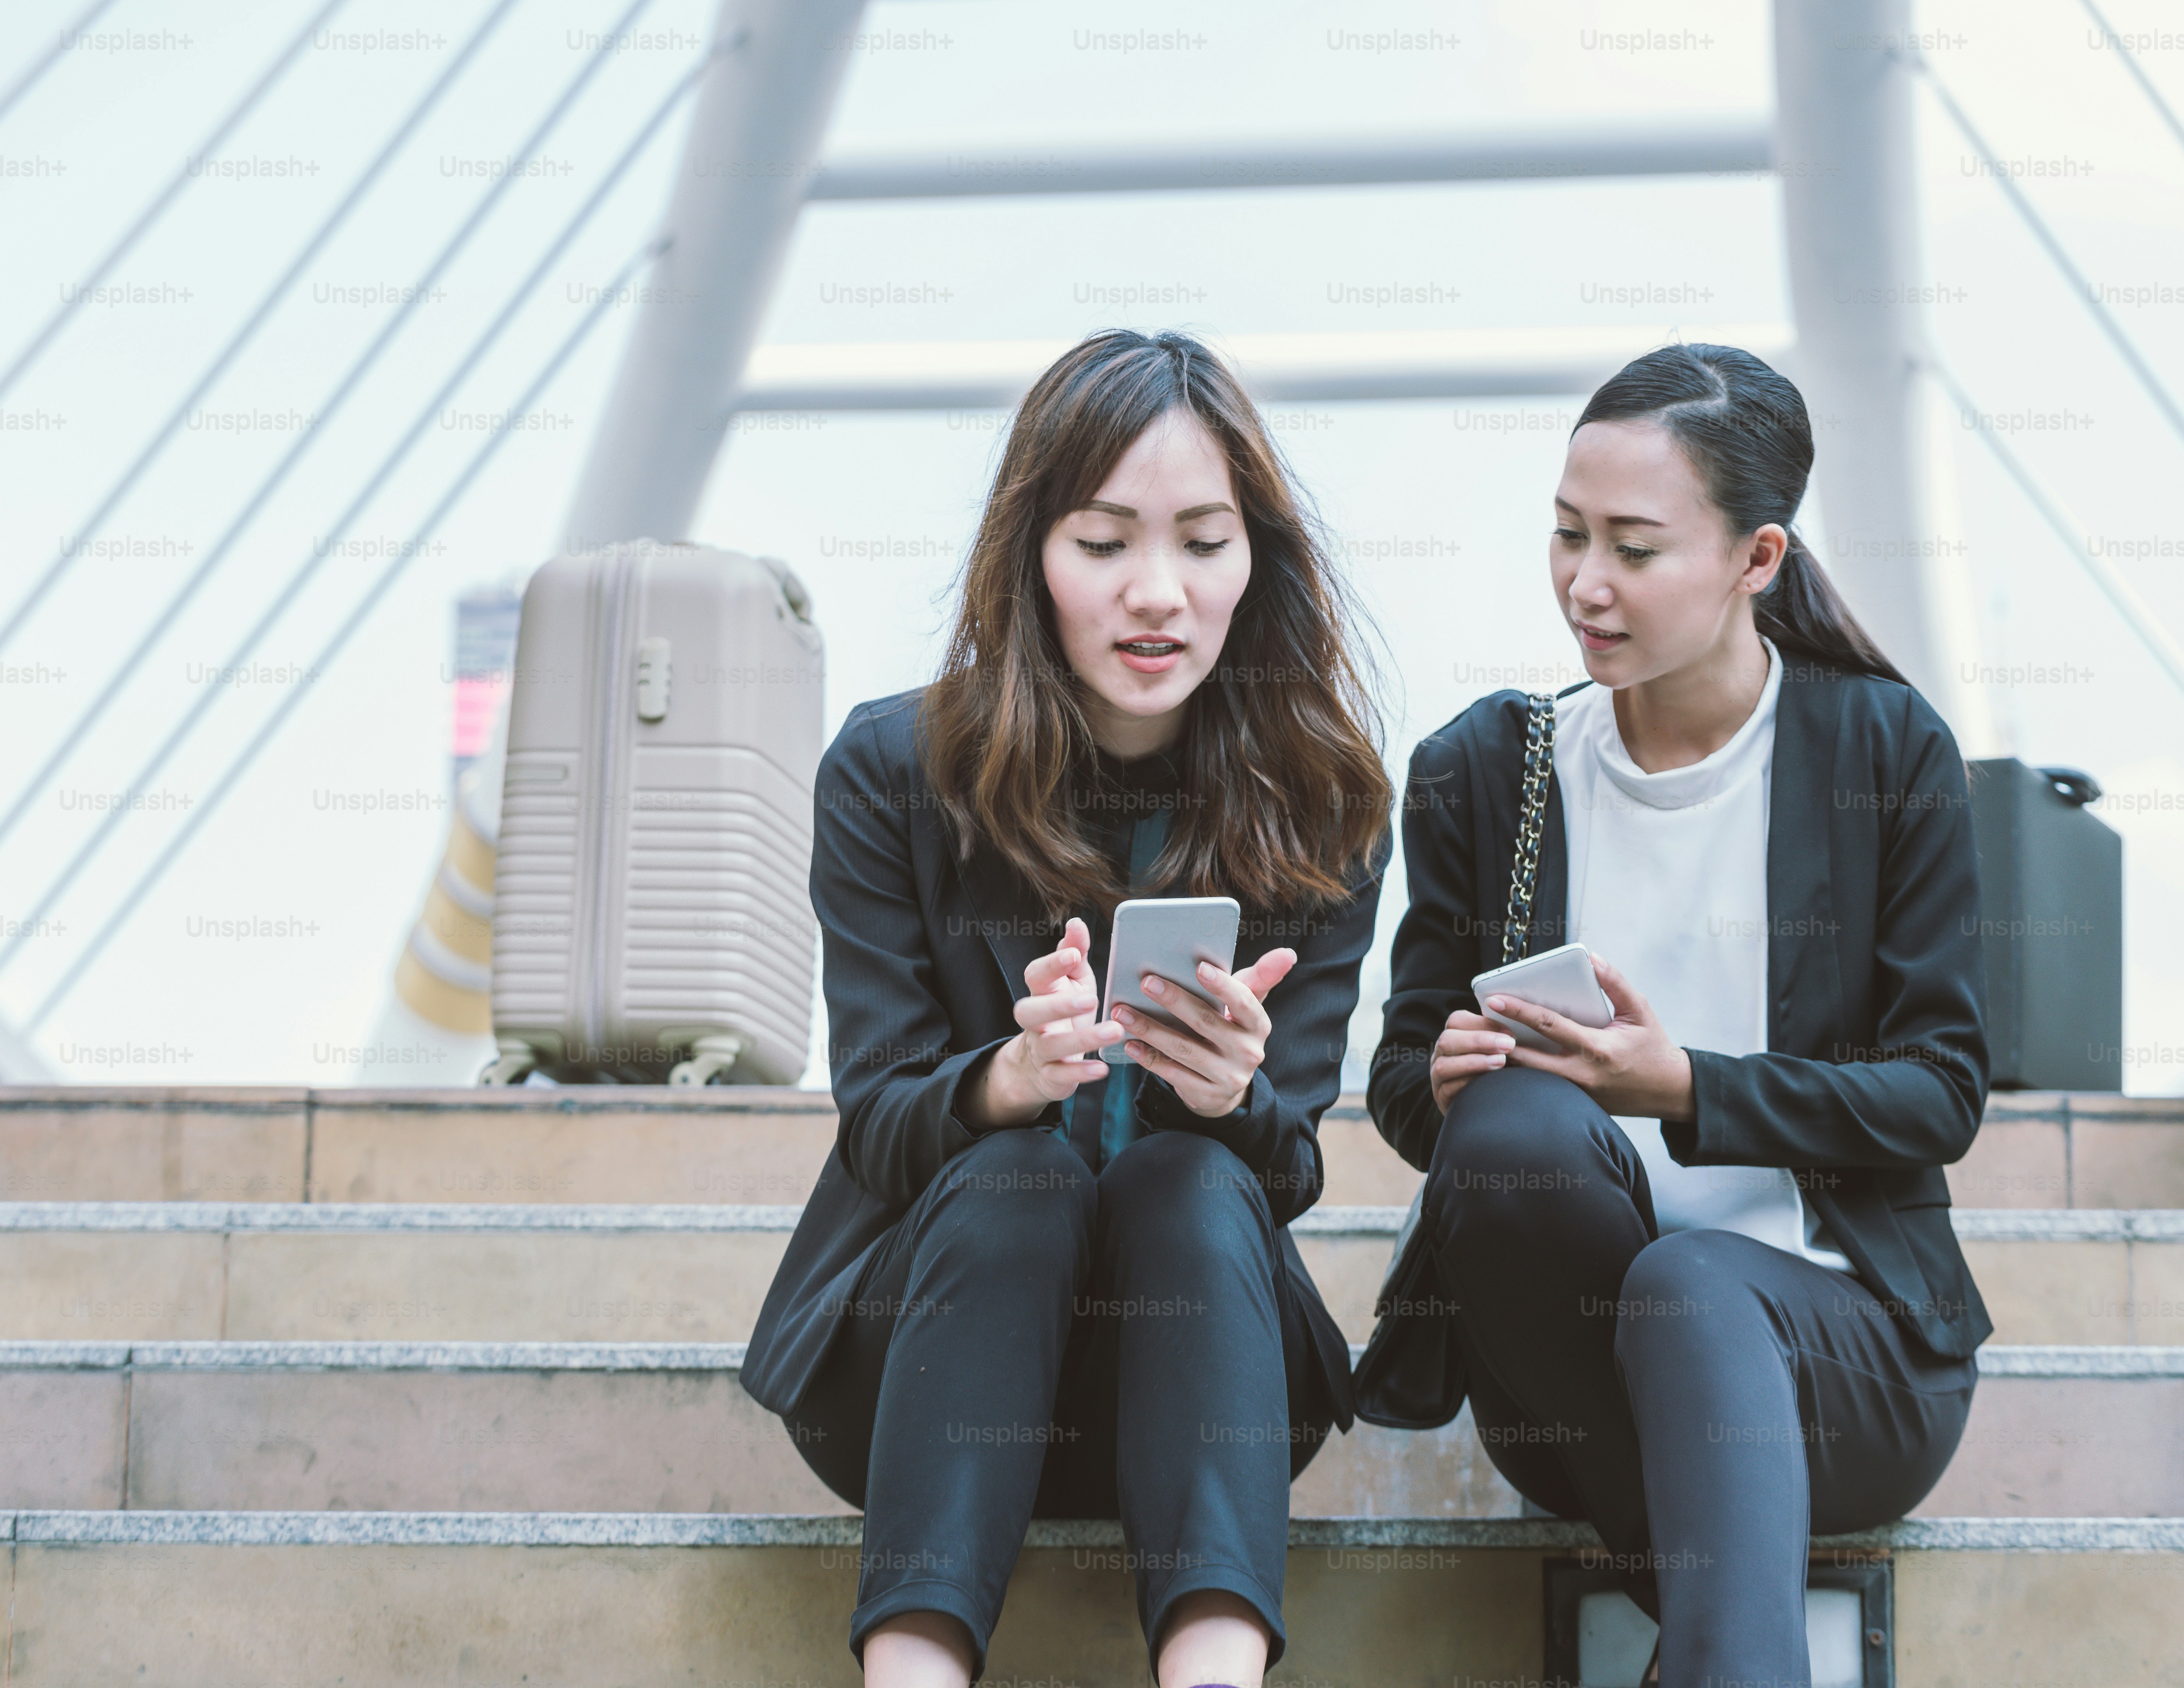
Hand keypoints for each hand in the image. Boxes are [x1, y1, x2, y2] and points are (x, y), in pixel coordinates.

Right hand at [963, 917, 1121, 1129]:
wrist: (1041, 1064)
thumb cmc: (1065, 1014)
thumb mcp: (1073, 982)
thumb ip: (1075, 953)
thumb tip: (1076, 923)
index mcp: (1041, 993)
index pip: (1035, 975)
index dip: (1051, 964)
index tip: (1073, 953)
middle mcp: (1035, 1022)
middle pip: (1031, 1011)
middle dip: (1058, 1005)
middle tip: (1091, 999)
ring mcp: (1040, 1049)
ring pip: (1051, 1045)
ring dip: (1083, 1038)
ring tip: (1115, 1031)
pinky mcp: (1051, 1075)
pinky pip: (1062, 1074)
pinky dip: (1081, 1072)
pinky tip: (1103, 1068)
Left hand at [1113, 947, 1295, 1116]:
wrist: (1227, 1086)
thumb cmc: (1231, 1030)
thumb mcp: (1246, 1007)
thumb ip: (1259, 978)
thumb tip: (1287, 953)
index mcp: (1258, 1025)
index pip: (1244, 1002)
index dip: (1223, 986)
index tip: (1199, 966)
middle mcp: (1248, 1053)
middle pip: (1207, 1023)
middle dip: (1174, 1001)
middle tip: (1146, 982)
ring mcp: (1228, 1077)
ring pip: (1184, 1049)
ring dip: (1150, 1029)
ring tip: (1123, 1011)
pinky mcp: (1206, 1094)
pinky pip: (1172, 1073)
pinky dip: (1149, 1057)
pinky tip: (1129, 1042)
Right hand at [1430, 1010, 1515, 1117]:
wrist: (1491, 1105)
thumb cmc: (1497, 1071)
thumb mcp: (1498, 1050)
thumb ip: (1498, 1035)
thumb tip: (1509, 1018)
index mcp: (1453, 1037)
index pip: (1457, 1020)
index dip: (1482, 1023)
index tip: (1509, 1031)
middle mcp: (1441, 1055)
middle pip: (1447, 1040)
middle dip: (1478, 1041)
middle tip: (1508, 1045)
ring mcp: (1438, 1078)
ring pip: (1444, 1066)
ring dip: (1474, 1062)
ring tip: (1501, 1062)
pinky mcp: (1441, 1099)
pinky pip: (1448, 1090)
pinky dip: (1468, 1084)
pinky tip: (1488, 1083)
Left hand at [1491, 953, 1694, 1120]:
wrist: (1669, 1092)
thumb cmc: (1653, 1047)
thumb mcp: (1640, 1011)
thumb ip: (1615, 983)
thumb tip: (1592, 958)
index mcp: (1598, 1048)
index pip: (1550, 1025)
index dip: (1519, 1011)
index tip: (1494, 998)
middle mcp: (1582, 1073)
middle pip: (1527, 1058)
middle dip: (1497, 1040)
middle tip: (1474, 1023)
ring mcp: (1576, 1094)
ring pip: (1530, 1079)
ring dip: (1504, 1060)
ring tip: (1481, 1040)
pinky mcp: (1575, 1105)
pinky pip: (1540, 1089)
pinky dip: (1521, 1076)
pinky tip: (1502, 1060)